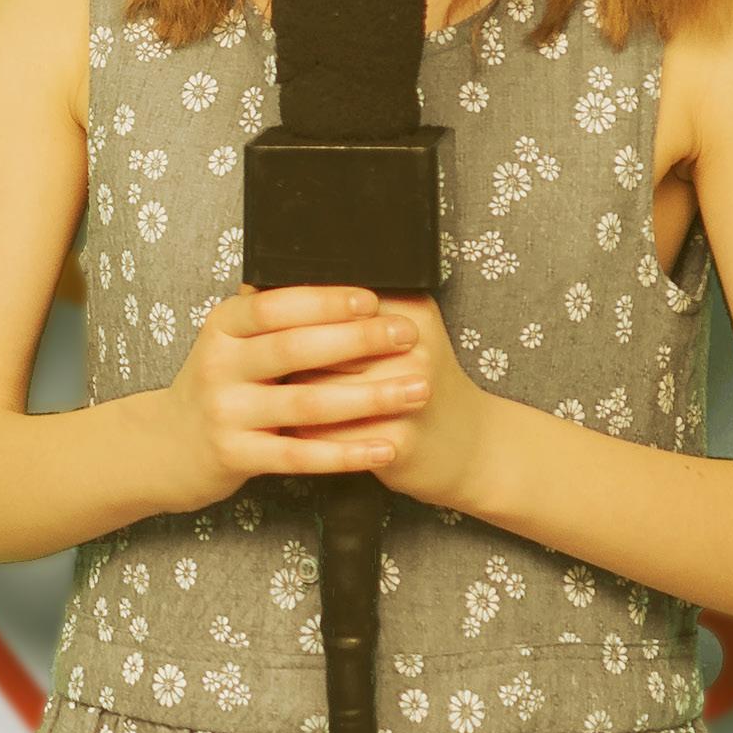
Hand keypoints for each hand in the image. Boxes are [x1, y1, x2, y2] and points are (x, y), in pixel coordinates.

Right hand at [152, 282, 431, 513]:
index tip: (372, 298)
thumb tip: (344, 279)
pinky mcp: (236, 455)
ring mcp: (226, 412)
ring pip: (304, 404)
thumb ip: (275, 317)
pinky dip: (346, 453)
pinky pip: (300, 456)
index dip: (325, 301)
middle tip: (407, 335)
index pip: (275, 303)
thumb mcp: (234, 340)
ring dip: (367, 397)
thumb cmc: (224, 383)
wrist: (171, 444)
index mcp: (223, 326)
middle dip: (358, 340)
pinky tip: (384, 448)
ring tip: (417, 389)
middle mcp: (219, 365)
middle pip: (294, 348)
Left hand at [279, 290, 491, 511]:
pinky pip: (328, 435)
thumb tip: (264, 287)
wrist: (470, 445)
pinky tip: (293, 431)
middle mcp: (413, 347)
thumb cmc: (417, 381)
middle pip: (318, 344)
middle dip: (284, 358)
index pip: (332, 305)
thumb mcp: (403, 330)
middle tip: (263, 366)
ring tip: (273, 396)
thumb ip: (352, 309)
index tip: (267, 328)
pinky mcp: (398, 440)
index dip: (293, 316)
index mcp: (409, 309)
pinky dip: (302, 434)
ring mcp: (407, 395)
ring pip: (316, 389)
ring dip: (285, 397)